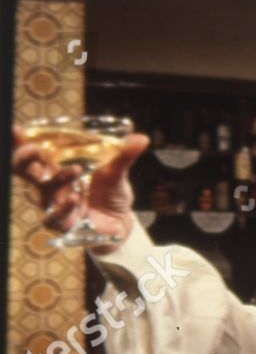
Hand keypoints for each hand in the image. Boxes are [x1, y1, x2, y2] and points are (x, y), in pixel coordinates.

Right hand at [12, 127, 146, 251]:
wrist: (120, 222)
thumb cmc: (110, 194)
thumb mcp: (117, 173)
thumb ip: (123, 156)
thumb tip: (141, 138)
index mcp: (57, 166)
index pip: (33, 152)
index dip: (22, 141)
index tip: (17, 129)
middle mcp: (50, 184)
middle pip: (24, 170)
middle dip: (23, 157)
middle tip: (33, 149)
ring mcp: (53, 204)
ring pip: (42, 191)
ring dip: (56, 179)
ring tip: (74, 171)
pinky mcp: (62, 223)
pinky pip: (53, 217)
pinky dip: (63, 207)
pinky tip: (75, 198)